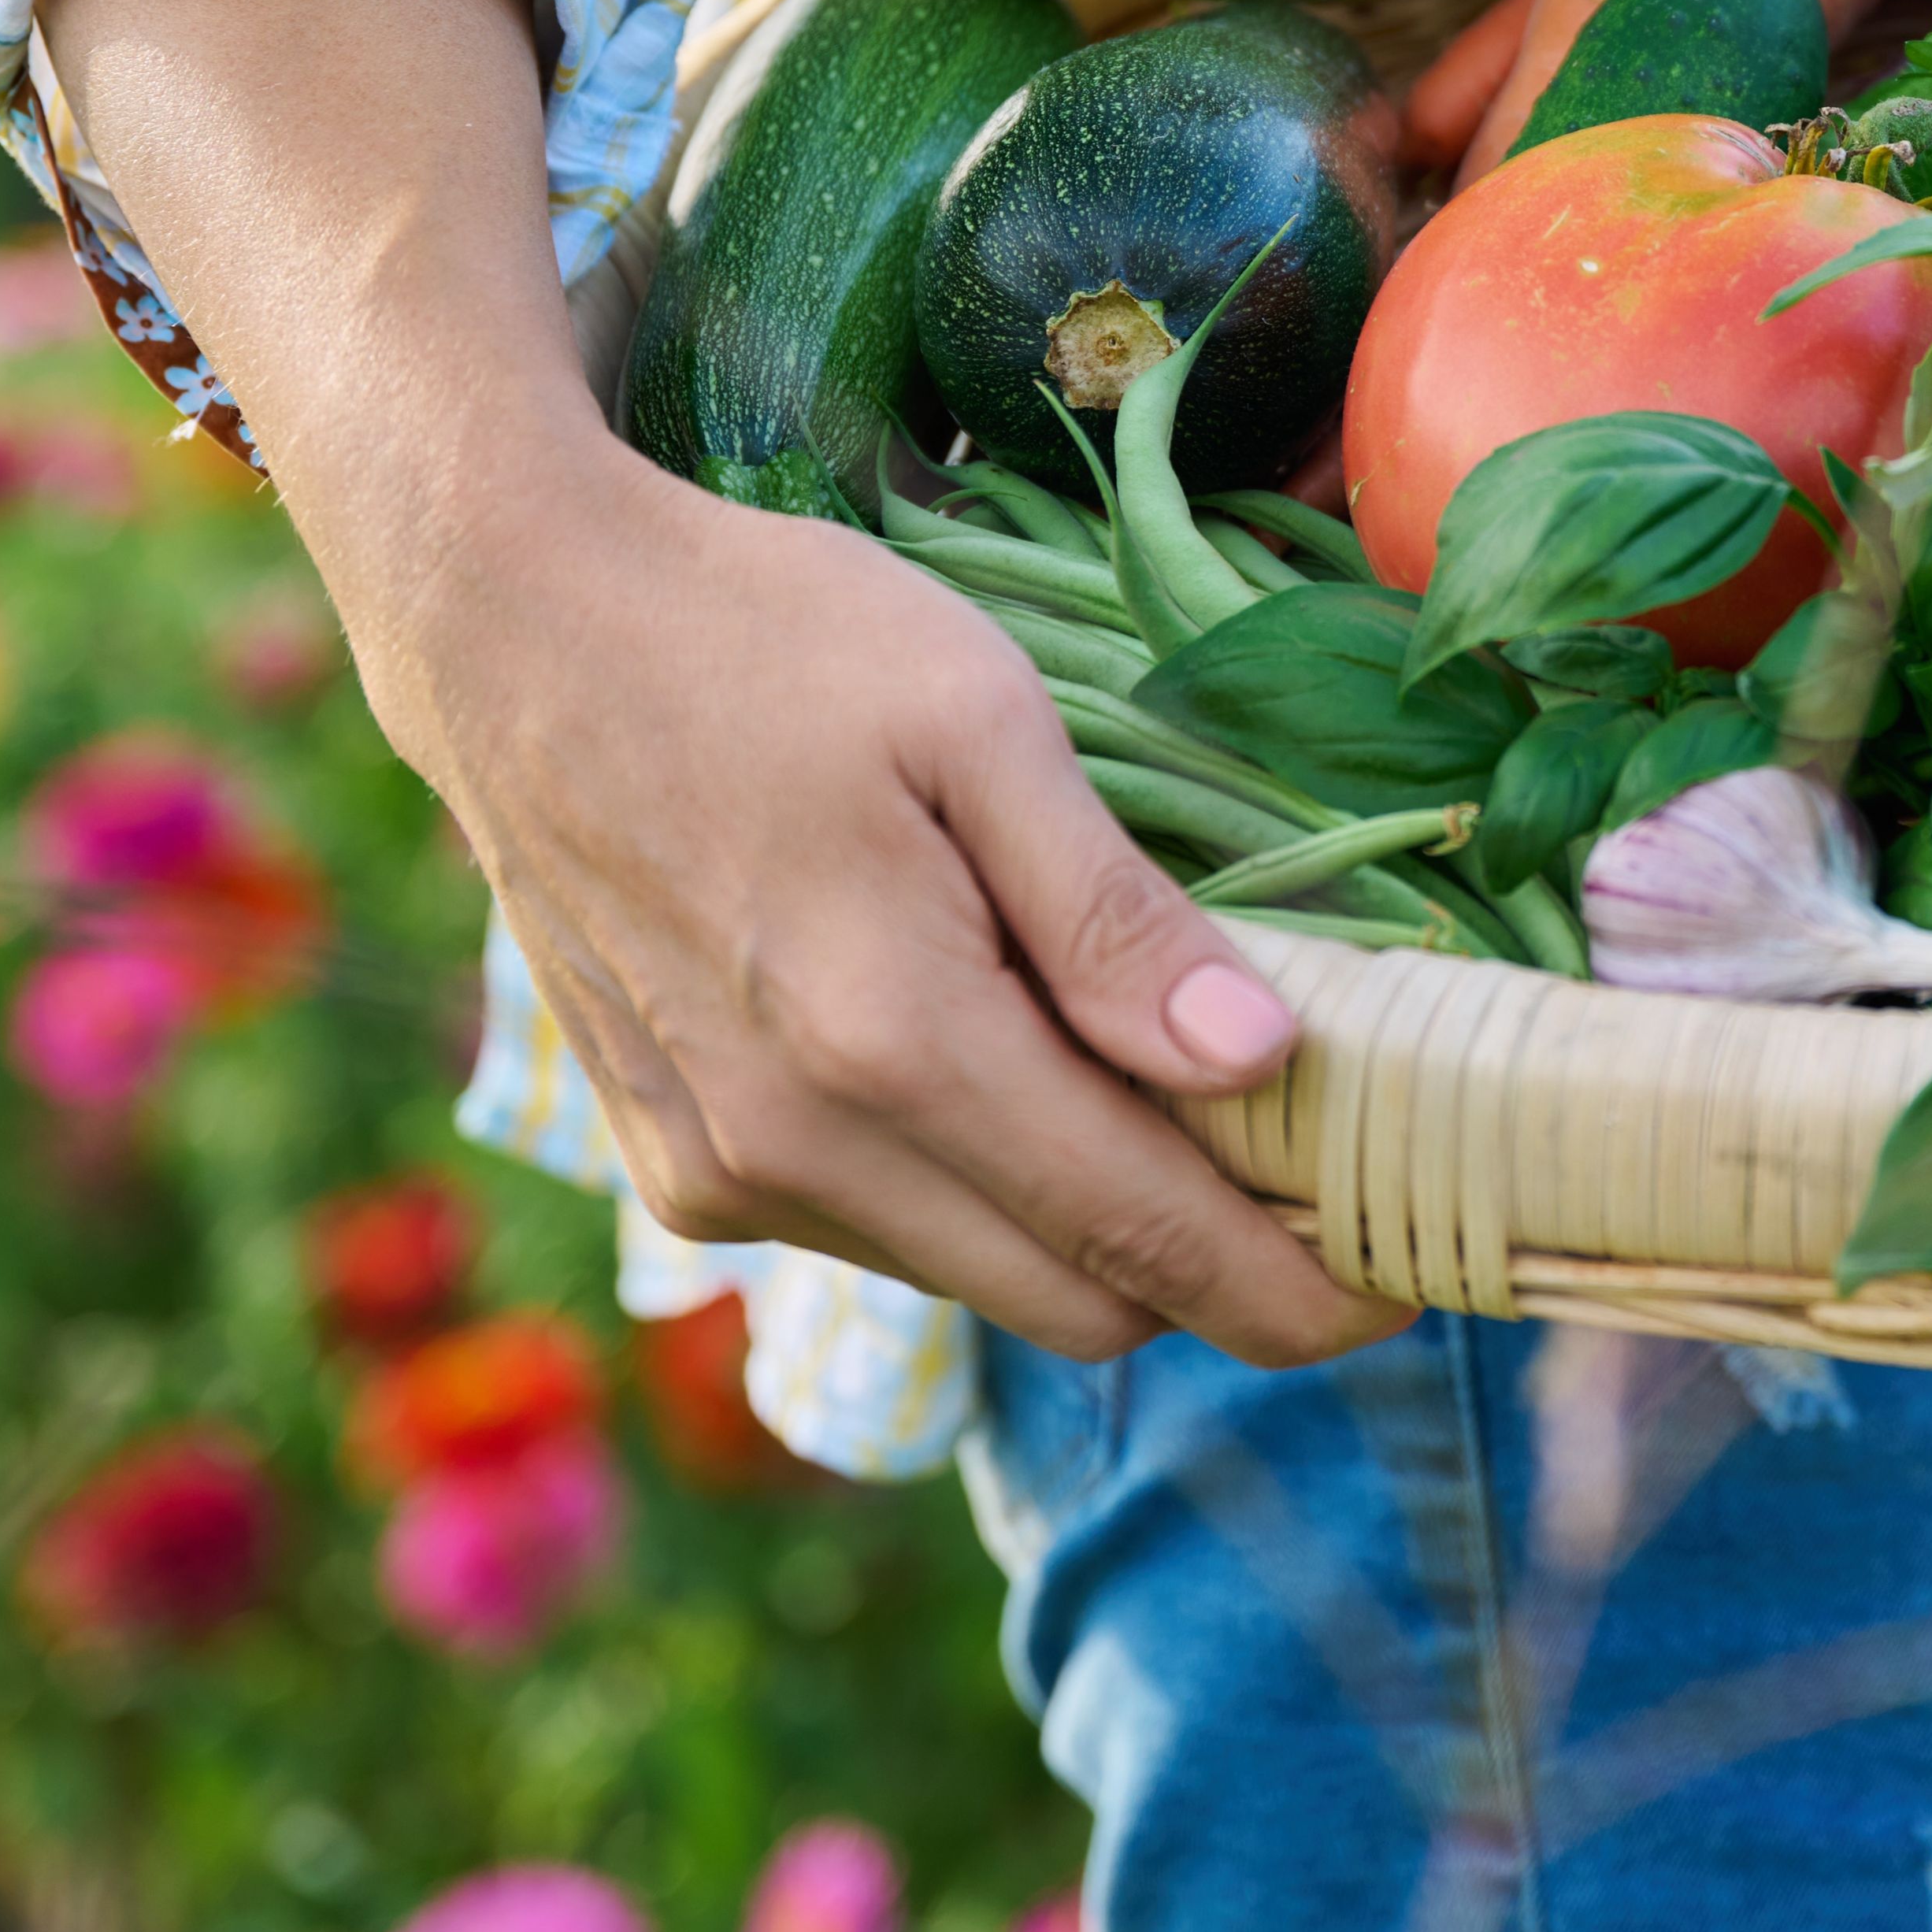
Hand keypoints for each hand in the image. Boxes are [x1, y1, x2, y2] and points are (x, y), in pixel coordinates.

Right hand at [41, 0, 1404, 1369]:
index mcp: (891, 1044)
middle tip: (1332, 1160)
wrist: (510, 627)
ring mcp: (721, 1174)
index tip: (1421, 1269)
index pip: (1154, 1247)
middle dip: (1225, 1265)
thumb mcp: (977, 720)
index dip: (1307, 1288)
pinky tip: (1015, 1059)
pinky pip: (885, 1233)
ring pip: (985, 1277)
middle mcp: (797, 1152)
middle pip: (1085, 1304)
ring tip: (1184, 1089)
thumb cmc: (766, 636)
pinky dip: (981, 1188)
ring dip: (1097, 1222)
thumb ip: (1112, 913)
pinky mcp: (675, 1165)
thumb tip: (1264, 1063)